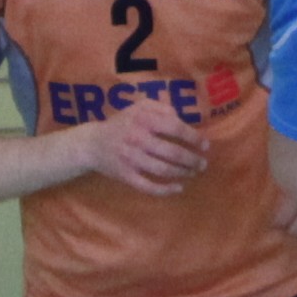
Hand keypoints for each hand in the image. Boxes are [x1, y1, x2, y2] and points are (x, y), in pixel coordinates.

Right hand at [74, 96, 208, 195]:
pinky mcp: (125, 175)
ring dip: (183, 173)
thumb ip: (162, 107)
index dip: (194, 138)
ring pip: (163, 170)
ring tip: (193, 172)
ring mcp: (131, 159)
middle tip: (203, 164)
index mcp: (144, 120)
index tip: (205, 146)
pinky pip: (148, 186)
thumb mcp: (139, 107)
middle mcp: (138, 139)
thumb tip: (181, 117)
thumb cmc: (122, 123)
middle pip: (173, 153)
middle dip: (192, 160)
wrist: (92, 143)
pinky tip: (179, 188)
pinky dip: (165, 190)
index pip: (176, 128)